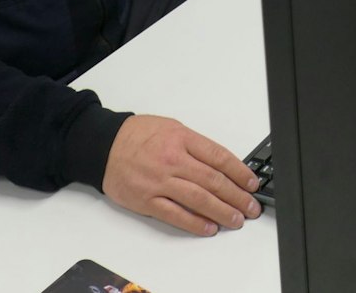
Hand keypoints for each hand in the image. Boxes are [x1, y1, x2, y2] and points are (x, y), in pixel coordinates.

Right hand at [101, 115, 262, 235]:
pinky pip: (175, 214)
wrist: (104, 146)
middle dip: (237, 196)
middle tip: (251, 207)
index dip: (240, 172)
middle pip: (213, 181)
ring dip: (222, 212)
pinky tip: (209, 228)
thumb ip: (196, 146)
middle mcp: (173, 160)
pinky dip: (195, 223)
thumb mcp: (172, 128)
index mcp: (182, 139)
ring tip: (237, 219)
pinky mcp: (147, 200)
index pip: (219, 157)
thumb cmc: (138, 135)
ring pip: (198, 199)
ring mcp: (160, 181)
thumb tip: (222, 165)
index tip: (252, 184)